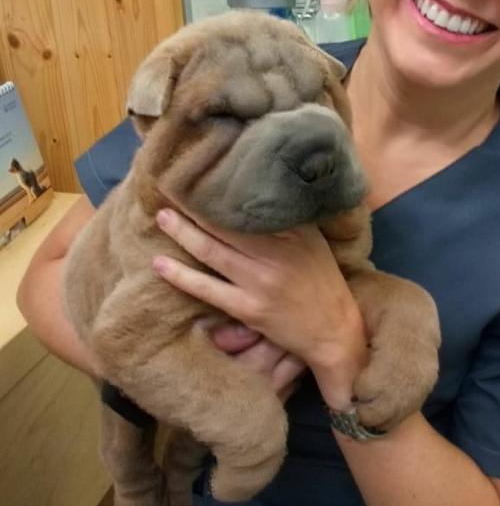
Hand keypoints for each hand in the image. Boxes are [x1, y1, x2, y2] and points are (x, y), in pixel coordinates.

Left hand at [151, 208, 367, 406]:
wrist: (333, 330)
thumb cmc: (322, 280)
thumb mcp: (312, 242)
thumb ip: (288, 220)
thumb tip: (258, 191)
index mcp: (294, 233)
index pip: (251, 206)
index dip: (223, 190)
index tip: (202, 175)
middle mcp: (277, 254)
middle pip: (226, 224)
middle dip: (195, 205)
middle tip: (171, 187)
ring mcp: (260, 282)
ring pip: (211, 251)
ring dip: (182, 232)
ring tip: (162, 216)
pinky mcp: (248, 308)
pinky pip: (206, 289)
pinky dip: (180, 276)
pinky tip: (160, 263)